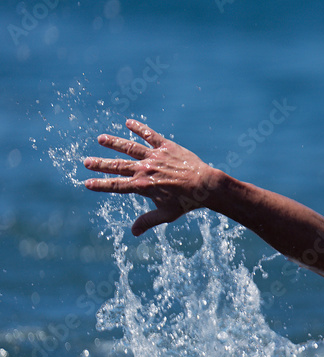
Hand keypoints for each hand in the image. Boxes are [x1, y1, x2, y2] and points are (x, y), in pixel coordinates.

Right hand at [83, 119, 219, 235]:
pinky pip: (149, 135)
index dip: (101, 185)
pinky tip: (128, 123)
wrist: (205, 185)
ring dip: (114, 143)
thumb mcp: (166, 214)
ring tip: (101, 139)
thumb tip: (133, 233)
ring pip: (129, 147)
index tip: (87, 183)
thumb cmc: (187, 202)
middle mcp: (145, 169)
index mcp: (143, 186)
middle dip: (100, 164)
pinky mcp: (166, 146)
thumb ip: (148, 221)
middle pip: (117, 166)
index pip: (116, 186)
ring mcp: (154, 156)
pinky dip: (138, 128)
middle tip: (86, 162)